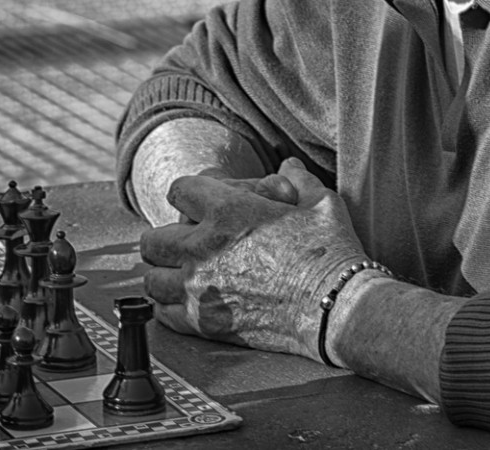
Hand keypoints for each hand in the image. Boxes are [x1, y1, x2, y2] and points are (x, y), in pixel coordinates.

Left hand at [139, 159, 365, 359]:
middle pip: (153, 240)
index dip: (188, 192)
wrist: (337, 309)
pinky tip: (185, 302)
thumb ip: (297, 179)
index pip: (179, 190)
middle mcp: (203, 249)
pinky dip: (169, 307)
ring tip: (180, 273)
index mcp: (227, 212)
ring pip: (152, 279)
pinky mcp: (206, 324)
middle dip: (166, 236)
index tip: (196, 201)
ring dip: (163, 273)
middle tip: (182, 240)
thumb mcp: (319, 202)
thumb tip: (288, 166)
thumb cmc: (330, 253)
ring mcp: (200, 290)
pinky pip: (164, 314)